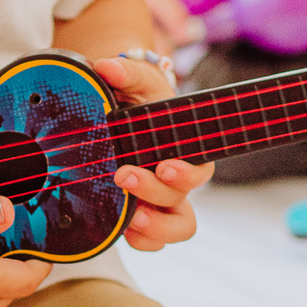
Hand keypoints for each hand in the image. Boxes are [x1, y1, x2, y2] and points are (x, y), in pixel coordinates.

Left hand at [94, 54, 213, 250]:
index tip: (164, 166)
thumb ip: (125, 72)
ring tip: (131, 220)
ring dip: (156, 227)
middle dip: (153, 192)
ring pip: (177, 227)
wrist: (120, 112)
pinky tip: (124, 232)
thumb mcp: (136, 81)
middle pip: (181, 198)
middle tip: (124, 176)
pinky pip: (152, 240)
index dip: (186, 173)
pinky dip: (141, 241)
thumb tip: (107, 66)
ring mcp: (162, 200)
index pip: (200, 168)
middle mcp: (178, 178)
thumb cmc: (138, 98)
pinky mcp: (143, 214)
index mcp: (186, 147)